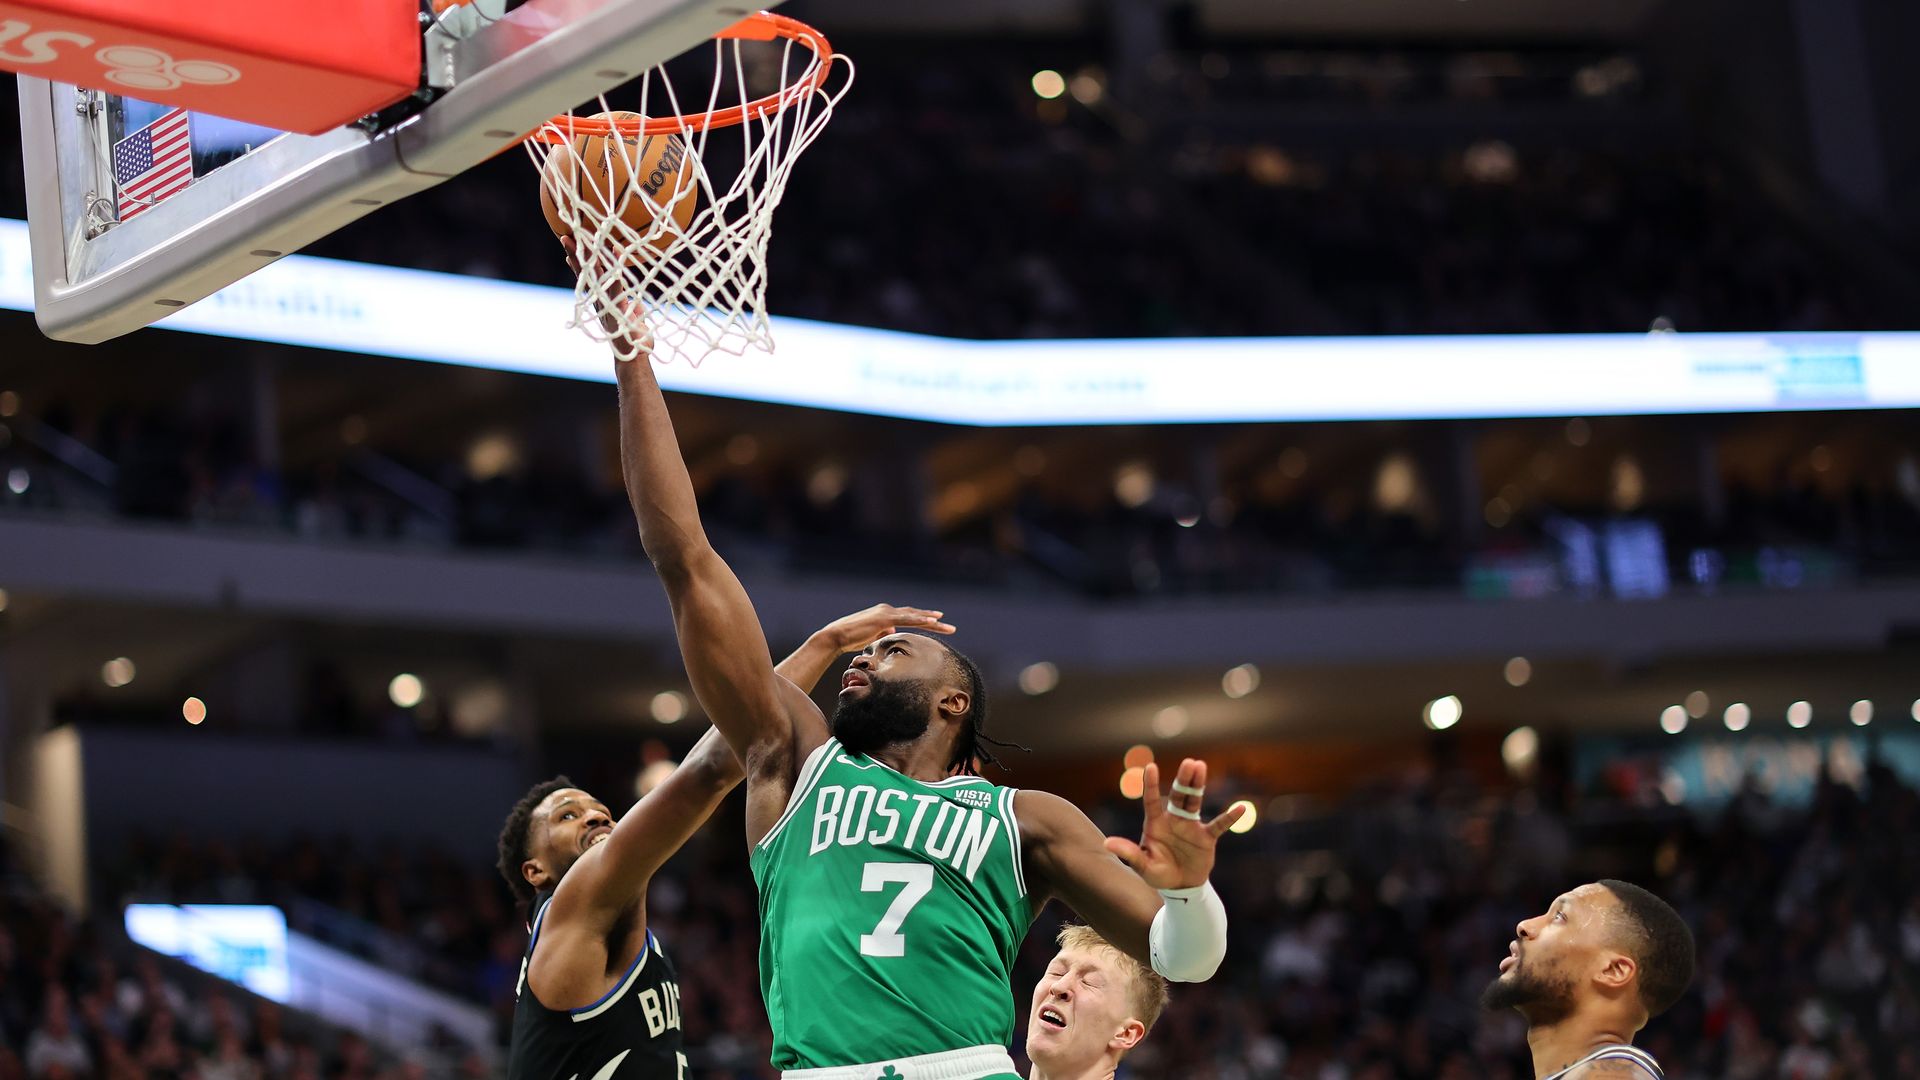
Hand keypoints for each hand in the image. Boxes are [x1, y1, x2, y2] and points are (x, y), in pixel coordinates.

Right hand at [562, 237, 648, 360]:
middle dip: (576, 254)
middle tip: (565, 236)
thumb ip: (629, 305)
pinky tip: (615, 250)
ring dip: (590, 257)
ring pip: (596, 276)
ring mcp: (607, 304)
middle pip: (586, 273)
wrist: (635, 355)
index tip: (569, 244)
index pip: (586, 277)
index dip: (577, 261)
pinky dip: (616, 267)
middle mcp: (600, 300)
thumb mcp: (629, 315)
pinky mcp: (618, 308)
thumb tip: (634, 300)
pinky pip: (616, 284)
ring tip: (584, 240)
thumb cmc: (633, 336)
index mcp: (601, 300)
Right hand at [815, 604, 954, 653]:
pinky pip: (907, 619)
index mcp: (885, 614)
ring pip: (914, 616)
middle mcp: (887, 610)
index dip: (924, 620)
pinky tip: (933, 622)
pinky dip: (920, 620)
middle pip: (915, 615)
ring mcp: (886, 613)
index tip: (938, 624)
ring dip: (932, 620)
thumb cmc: (851, 639)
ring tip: (946, 624)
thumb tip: (893, 633)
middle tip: (950, 627)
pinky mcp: (884, 618)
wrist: (836, 636)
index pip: (909, 617)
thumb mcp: (872, 636)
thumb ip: (884, 632)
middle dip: (933, 621)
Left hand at [1104, 756, 1243, 890]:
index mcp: (1156, 824)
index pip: (1152, 801)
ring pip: (1195, 802)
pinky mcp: (1206, 837)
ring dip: (1198, 786)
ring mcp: (1190, 826)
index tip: (1151, 767)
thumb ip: (1130, 854)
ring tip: (1201, 767)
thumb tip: (1107, 844)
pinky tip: (1240, 808)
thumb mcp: (1143, 866)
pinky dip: (1229, 818)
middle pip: (1178, 796)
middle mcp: (1173, 820)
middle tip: (1190, 762)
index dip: (1152, 785)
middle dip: (1183, 780)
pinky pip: (1219, 825)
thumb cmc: (1158, 874)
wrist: (1181, 887)